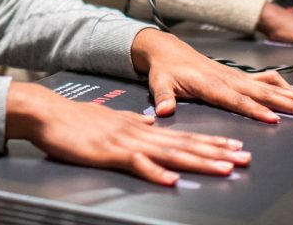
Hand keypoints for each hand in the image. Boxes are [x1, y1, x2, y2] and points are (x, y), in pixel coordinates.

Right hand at [6, 82, 250, 185]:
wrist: (49, 113)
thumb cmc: (76, 120)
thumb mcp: (112, 118)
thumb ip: (134, 121)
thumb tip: (153, 123)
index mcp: (141, 127)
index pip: (183, 135)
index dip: (210, 141)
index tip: (234, 146)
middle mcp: (139, 133)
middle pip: (184, 144)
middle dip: (216, 151)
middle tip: (243, 157)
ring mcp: (126, 141)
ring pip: (169, 153)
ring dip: (198, 160)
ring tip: (223, 167)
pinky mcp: (109, 152)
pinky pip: (136, 164)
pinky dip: (155, 172)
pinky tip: (171, 179)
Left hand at [130, 28, 292, 123]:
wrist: (167, 49)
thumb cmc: (164, 69)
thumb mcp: (159, 83)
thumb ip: (163, 97)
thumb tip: (163, 111)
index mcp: (210, 84)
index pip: (236, 100)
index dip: (254, 109)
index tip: (274, 118)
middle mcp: (228, 79)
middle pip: (262, 93)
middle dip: (289, 102)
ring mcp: (236, 77)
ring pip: (270, 87)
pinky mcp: (240, 77)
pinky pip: (267, 80)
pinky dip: (287, 86)